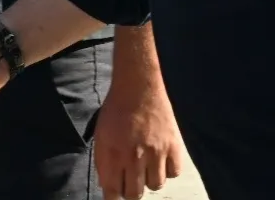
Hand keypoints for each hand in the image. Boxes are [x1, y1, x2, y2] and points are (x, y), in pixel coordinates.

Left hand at [94, 74, 183, 199]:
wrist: (138, 86)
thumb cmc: (115, 110)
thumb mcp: (100, 135)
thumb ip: (103, 162)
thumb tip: (108, 185)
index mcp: (113, 154)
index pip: (112, 192)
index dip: (113, 196)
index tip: (116, 194)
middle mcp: (134, 156)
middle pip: (135, 194)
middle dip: (131, 190)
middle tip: (131, 180)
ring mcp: (156, 151)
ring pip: (155, 186)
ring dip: (149, 180)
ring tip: (147, 167)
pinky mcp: (173, 145)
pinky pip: (174, 173)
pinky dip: (168, 170)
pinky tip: (161, 160)